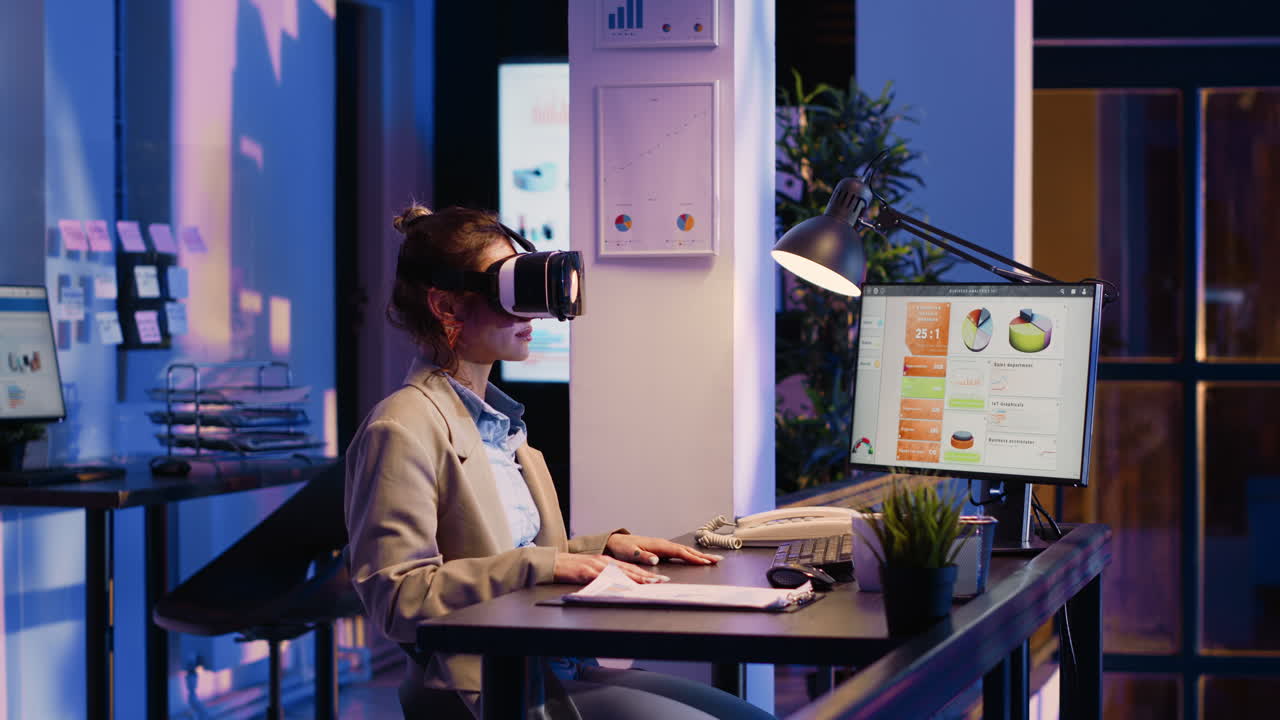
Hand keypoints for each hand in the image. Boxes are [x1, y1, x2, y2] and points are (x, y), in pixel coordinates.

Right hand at [553, 553, 666, 584]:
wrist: (555, 563)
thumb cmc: (573, 568)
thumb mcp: (592, 570)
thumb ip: (606, 576)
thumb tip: (622, 586)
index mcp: (607, 562)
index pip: (630, 568)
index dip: (645, 574)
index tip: (659, 579)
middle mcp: (604, 562)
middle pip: (628, 570)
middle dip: (645, 577)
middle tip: (660, 582)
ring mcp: (595, 566)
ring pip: (618, 573)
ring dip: (633, 579)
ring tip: (647, 584)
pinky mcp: (585, 572)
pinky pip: (601, 579)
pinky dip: (612, 583)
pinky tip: (620, 587)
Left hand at [606, 534, 723, 566]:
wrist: (616, 542)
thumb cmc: (623, 548)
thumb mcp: (630, 553)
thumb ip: (643, 556)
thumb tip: (656, 560)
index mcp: (658, 545)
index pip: (679, 552)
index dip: (693, 557)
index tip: (705, 562)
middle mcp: (663, 544)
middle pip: (687, 550)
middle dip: (702, 555)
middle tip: (717, 560)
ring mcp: (663, 545)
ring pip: (685, 550)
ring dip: (699, 555)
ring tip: (712, 559)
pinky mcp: (662, 549)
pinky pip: (680, 551)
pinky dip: (690, 554)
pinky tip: (695, 557)